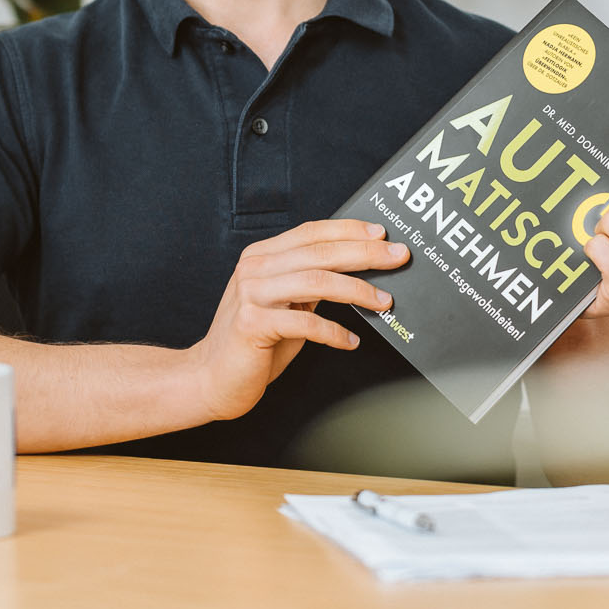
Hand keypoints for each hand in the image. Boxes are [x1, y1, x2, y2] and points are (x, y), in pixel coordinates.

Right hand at [183, 219, 409, 422]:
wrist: (210, 379)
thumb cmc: (254, 342)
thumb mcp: (285, 303)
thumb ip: (310, 283)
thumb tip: (358, 270)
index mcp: (261, 256)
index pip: (311, 232)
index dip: (348, 229)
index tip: (381, 234)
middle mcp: (254, 268)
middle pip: (320, 253)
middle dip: (365, 254)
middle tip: (398, 257)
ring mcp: (251, 294)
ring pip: (317, 281)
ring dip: (358, 291)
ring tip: (384, 301)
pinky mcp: (252, 324)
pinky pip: (306, 323)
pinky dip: (335, 333)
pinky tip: (350, 341)